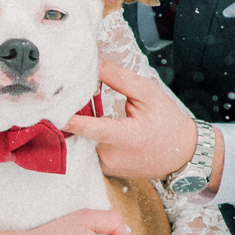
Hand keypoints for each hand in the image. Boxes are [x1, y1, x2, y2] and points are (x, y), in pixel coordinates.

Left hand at [64, 61, 219, 183]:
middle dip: (77, 114)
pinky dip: (91, 137)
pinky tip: (98, 125)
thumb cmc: (167, 123)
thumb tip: (95, 64)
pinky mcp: (106, 170)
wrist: (182, 155)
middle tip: (72, 97)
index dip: (71, 119)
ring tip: (90, 109)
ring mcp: (108, 166)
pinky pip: (91, 150)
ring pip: (85, 141)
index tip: (52, 111)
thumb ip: (120, 79)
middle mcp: (113, 156)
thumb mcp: (148, 94)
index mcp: (126, 137)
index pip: (91, 128)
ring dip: (85, 126)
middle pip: (83, 132)